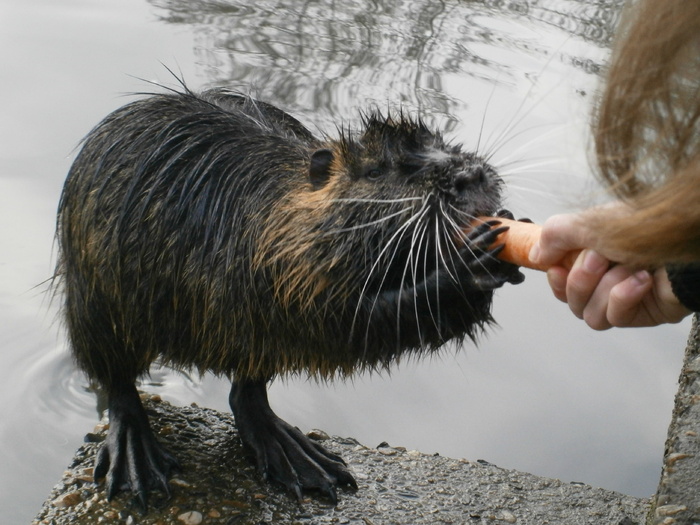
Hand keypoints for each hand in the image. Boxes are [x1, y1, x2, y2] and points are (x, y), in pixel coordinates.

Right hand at [530, 213, 690, 328]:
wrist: (685, 240)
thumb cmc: (646, 227)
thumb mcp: (589, 223)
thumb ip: (555, 235)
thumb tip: (536, 255)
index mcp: (594, 254)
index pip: (561, 282)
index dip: (556, 280)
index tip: (557, 267)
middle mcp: (607, 278)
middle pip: (571, 301)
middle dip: (581, 279)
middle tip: (601, 258)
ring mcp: (625, 298)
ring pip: (590, 314)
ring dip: (605, 288)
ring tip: (628, 269)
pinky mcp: (643, 314)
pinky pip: (615, 318)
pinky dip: (623, 297)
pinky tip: (641, 281)